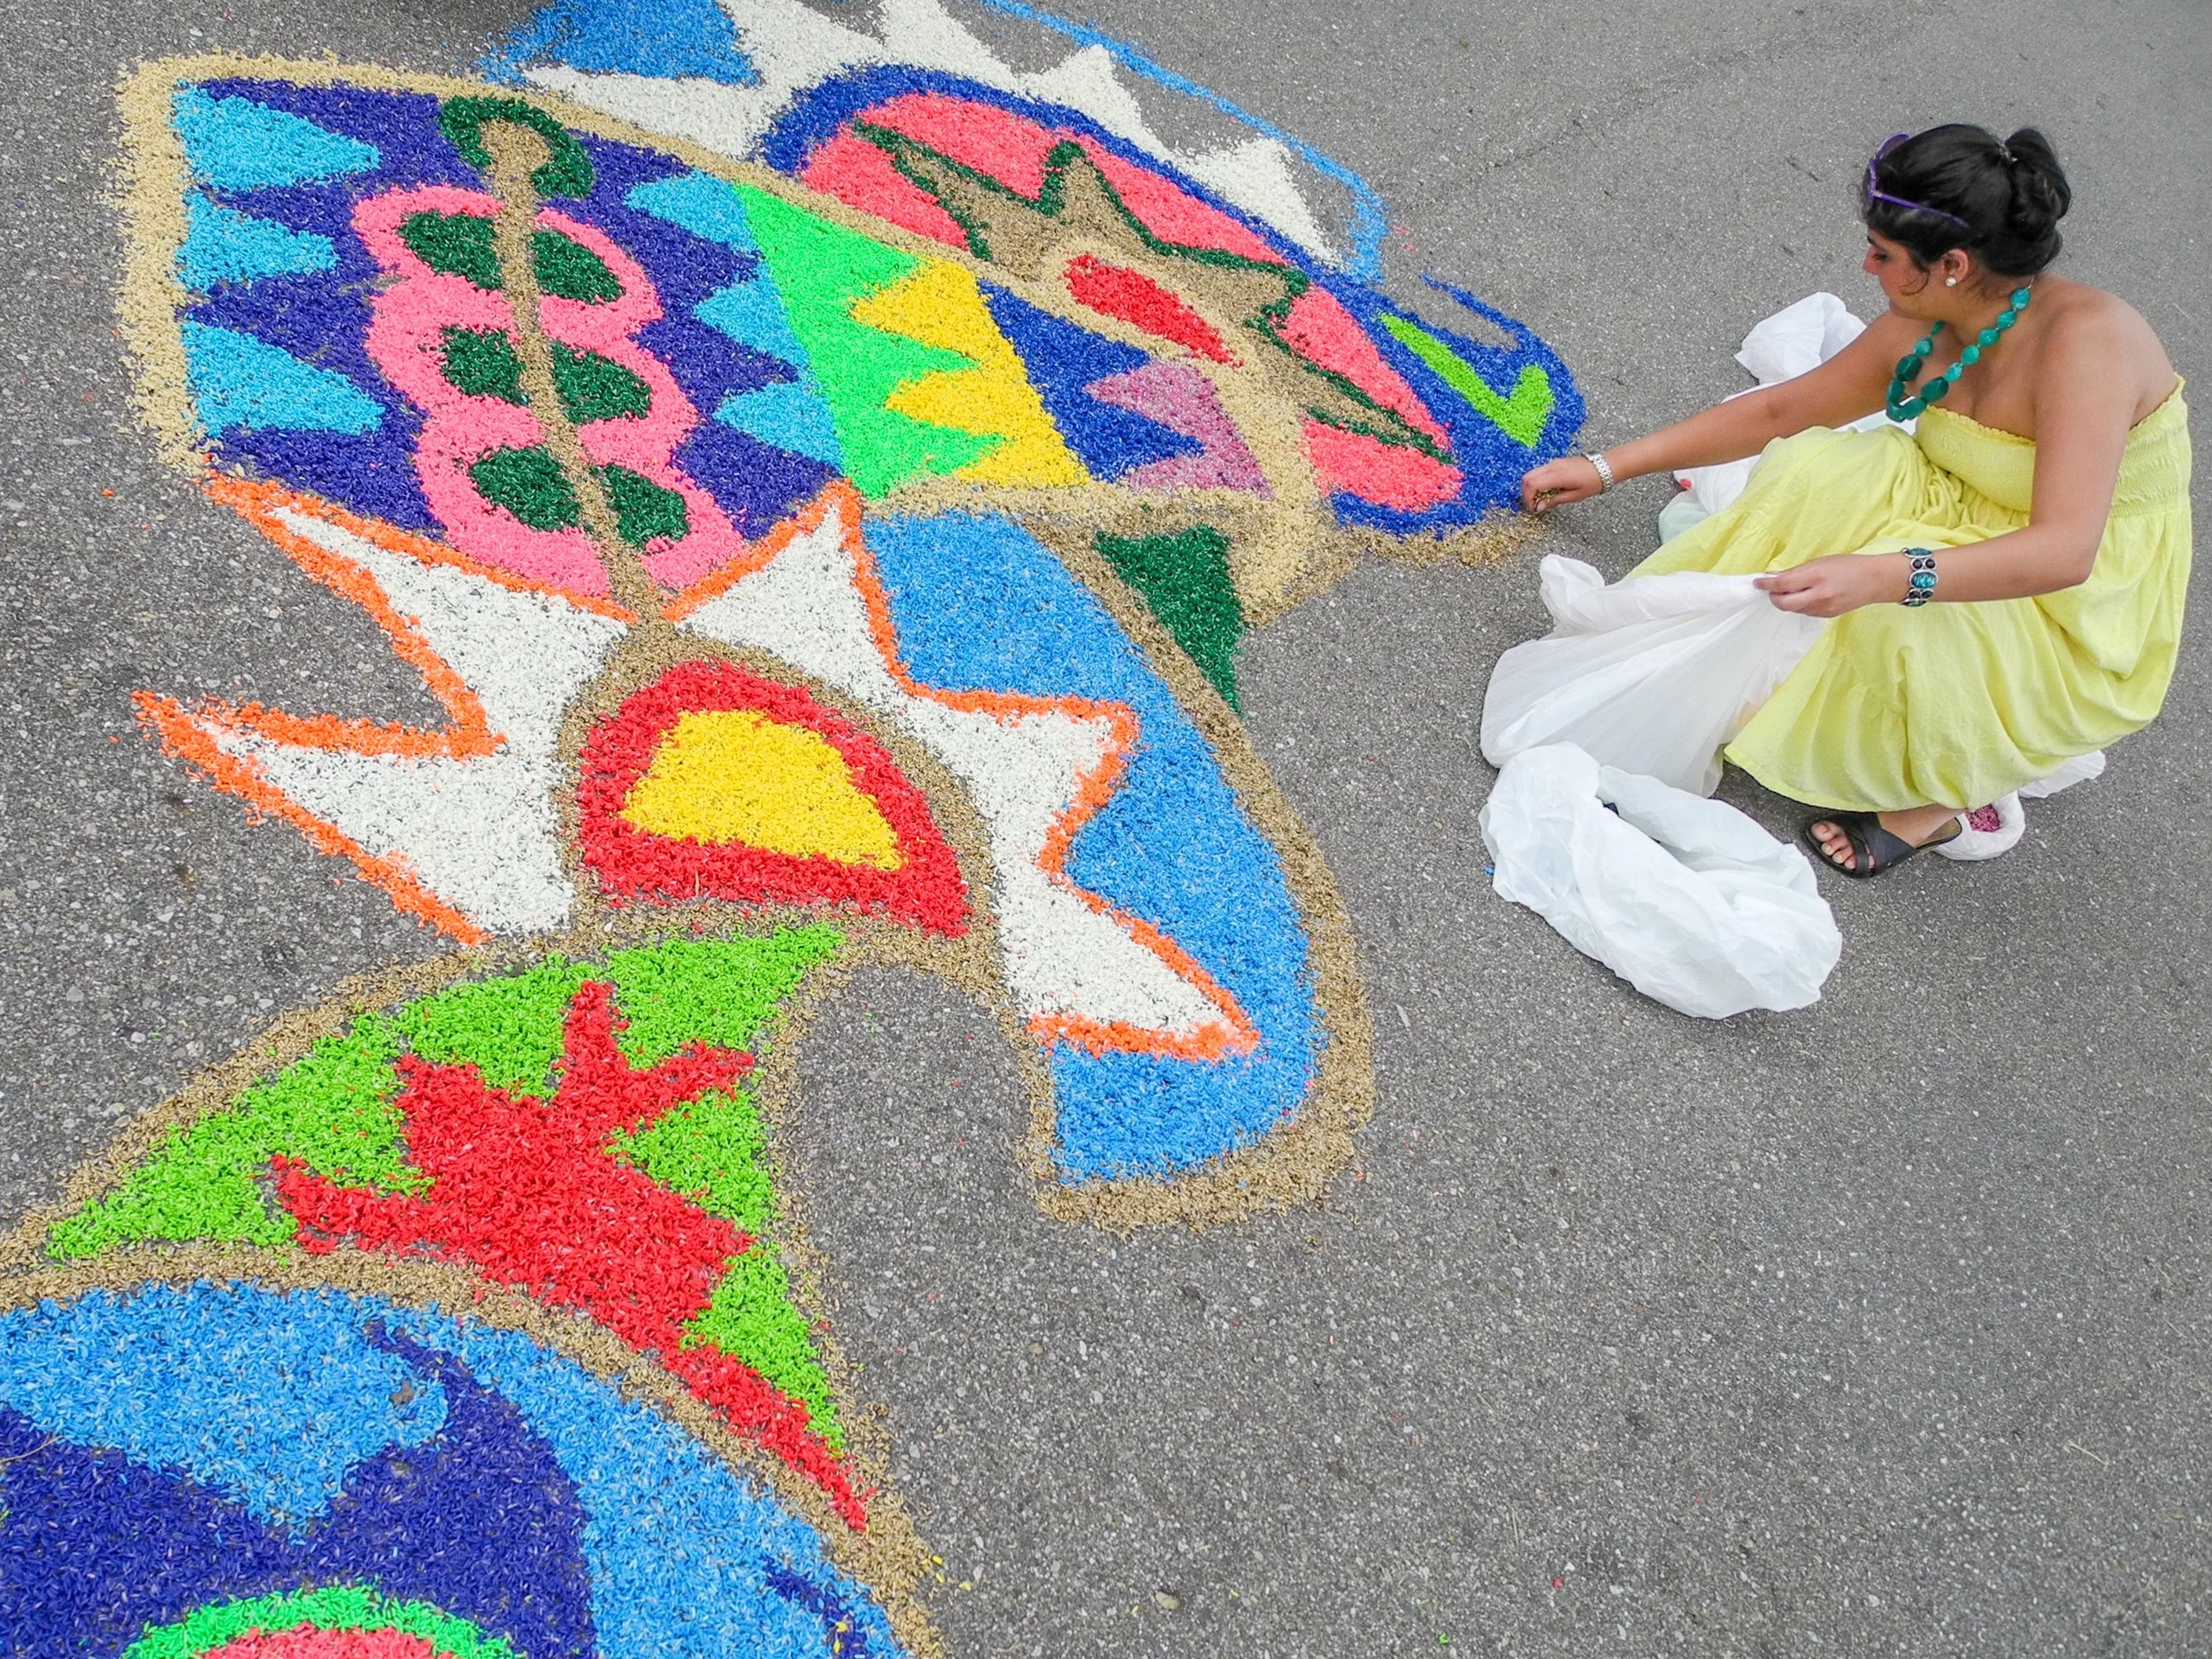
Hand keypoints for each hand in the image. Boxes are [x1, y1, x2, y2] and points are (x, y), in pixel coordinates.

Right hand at [1520, 454, 1606, 512]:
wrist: (1604, 467)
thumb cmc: (1593, 481)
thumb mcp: (1574, 496)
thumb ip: (1554, 500)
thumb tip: (1539, 507)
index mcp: (1558, 475)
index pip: (1531, 484)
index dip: (1528, 498)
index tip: (1533, 508)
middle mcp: (1553, 466)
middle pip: (1527, 477)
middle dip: (1526, 493)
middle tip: (1534, 504)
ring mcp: (1554, 463)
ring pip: (1532, 473)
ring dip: (1532, 487)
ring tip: (1541, 499)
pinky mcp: (1556, 462)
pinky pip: (1540, 471)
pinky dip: (1538, 482)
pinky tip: (1547, 491)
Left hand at [1754, 553, 1905, 616]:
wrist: (1876, 580)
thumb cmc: (1849, 565)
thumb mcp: (1821, 561)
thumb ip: (1797, 571)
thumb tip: (1773, 577)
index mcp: (1817, 576)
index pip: (1782, 584)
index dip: (1766, 585)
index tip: (1757, 582)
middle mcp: (1819, 595)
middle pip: (1783, 604)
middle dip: (1773, 597)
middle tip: (1771, 590)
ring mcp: (1823, 608)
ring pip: (1793, 609)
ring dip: (1787, 600)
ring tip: (1794, 589)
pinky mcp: (1826, 616)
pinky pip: (1805, 612)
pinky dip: (1800, 604)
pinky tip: (1807, 595)